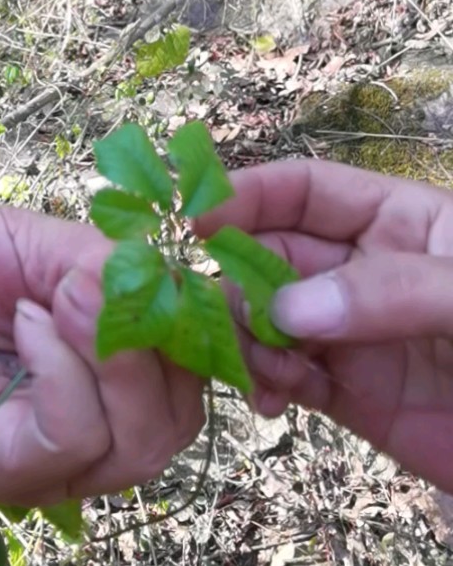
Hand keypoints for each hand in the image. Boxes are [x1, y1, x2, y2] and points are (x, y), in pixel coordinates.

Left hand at [0, 206, 205, 506]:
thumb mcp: (37, 244)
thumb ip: (108, 265)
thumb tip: (172, 284)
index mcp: (106, 369)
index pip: (192, 372)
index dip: (206, 326)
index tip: (175, 269)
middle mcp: (90, 421)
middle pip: (179, 419)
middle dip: (159, 345)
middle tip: (98, 283)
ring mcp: (50, 455)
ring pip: (141, 443)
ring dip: (115, 358)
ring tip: (59, 295)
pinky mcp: (6, 469)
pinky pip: (75, 441)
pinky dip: (65, 374)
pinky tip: (27, 322)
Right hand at [194, 159, 452, 492]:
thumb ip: (393, 292)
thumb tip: (287, 310)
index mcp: (400, 222)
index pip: (307, 191)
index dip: (248, 195)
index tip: (193, 220)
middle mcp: (363, 271)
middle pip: (269, 256)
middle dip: (232, 279)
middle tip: (207, 315)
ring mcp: (350, 333)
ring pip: (264, 319)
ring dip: (242, 339)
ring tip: (260, 373)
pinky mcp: (346, 394)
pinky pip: (282, 377)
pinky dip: (261, 384)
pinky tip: (271, 402)